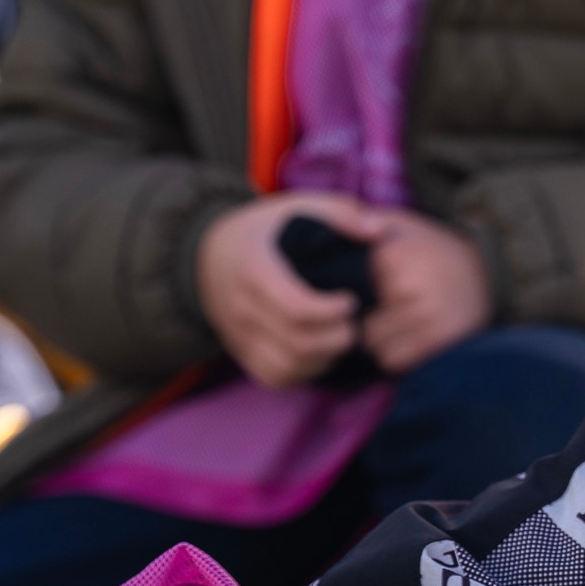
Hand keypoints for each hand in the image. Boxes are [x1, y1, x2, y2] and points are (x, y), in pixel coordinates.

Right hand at [195, 193, 384, 388]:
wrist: (206, 256)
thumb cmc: (261, 230)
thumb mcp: (295, 207)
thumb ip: (339, 213)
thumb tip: (378, 232)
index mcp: (256, 271)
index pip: (297, 309)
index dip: (333, 312)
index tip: (350, 300)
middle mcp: (243, 309)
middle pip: (299, 344)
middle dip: (338, 338)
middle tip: (353, 323)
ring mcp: (239, 336)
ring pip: (289, 368)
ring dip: (325, 359)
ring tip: (339, 337)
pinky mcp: (241, 354)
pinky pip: (276, 378)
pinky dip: (305, 372)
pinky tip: (320, 353)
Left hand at [361, 210, 492, 375]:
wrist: (489, 268)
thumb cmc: (433, 248)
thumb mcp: (400, 224)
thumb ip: (364, 221)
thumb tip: (332, 225)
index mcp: (394, 258)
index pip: (347, 295)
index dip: (351, 296)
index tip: (365, 291)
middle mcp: (409, 288)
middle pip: (362, 327)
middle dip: (367, 323)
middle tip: (383, 313)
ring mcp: (426, 317)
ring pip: (376, 348)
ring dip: (382, 342)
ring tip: (397, 325)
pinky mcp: (440, 340)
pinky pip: (396, 362)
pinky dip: (398, 355)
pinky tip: (410, 338)